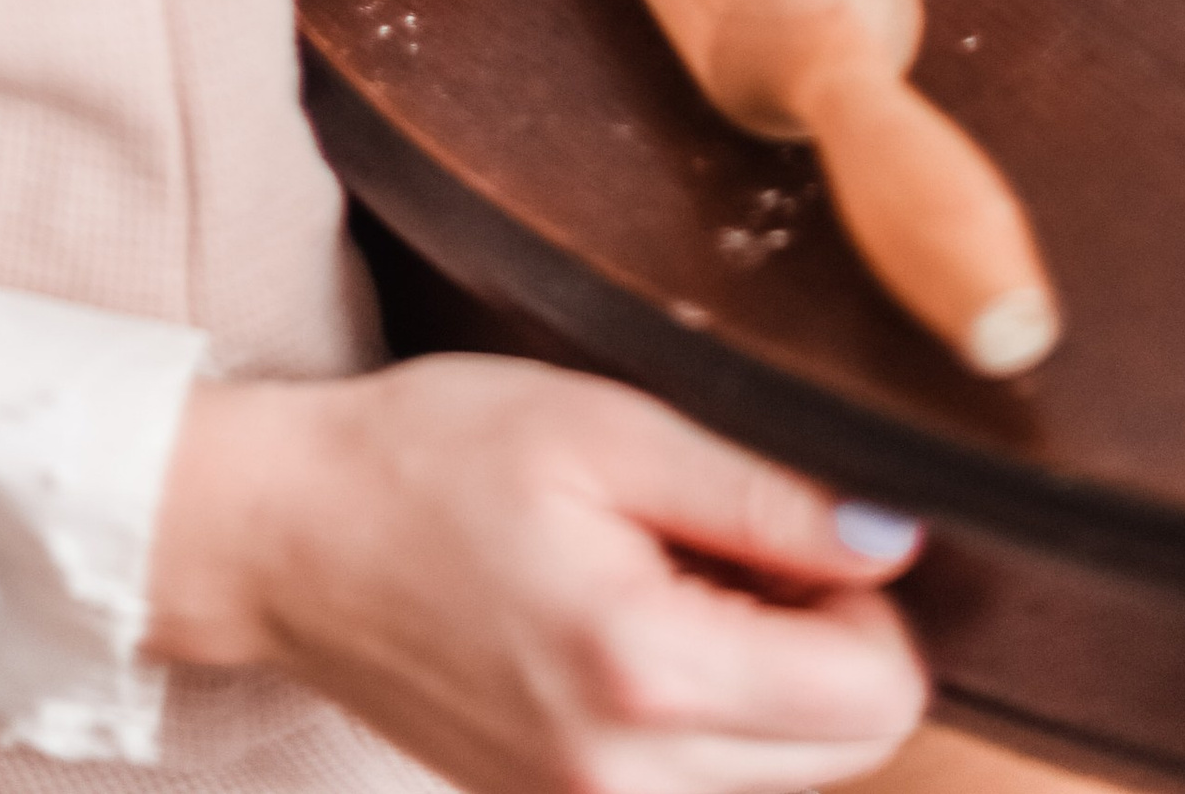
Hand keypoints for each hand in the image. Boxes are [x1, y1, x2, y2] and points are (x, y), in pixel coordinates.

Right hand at [149, 356, 926, 793]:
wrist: (286, 536)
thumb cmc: (432, 457)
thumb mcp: (607, 427)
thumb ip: (764, 492)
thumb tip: (898, 538)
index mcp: (646, 675)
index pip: (880, 694)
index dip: (864, 591)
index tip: (785, 521)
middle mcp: (625, 786)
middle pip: (849, 745)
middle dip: (820, 636)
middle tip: (716, 536)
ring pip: (784, 770)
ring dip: (762, 674)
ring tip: (660, 573)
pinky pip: (702, 782)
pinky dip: (700, 709)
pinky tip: (625, 622)